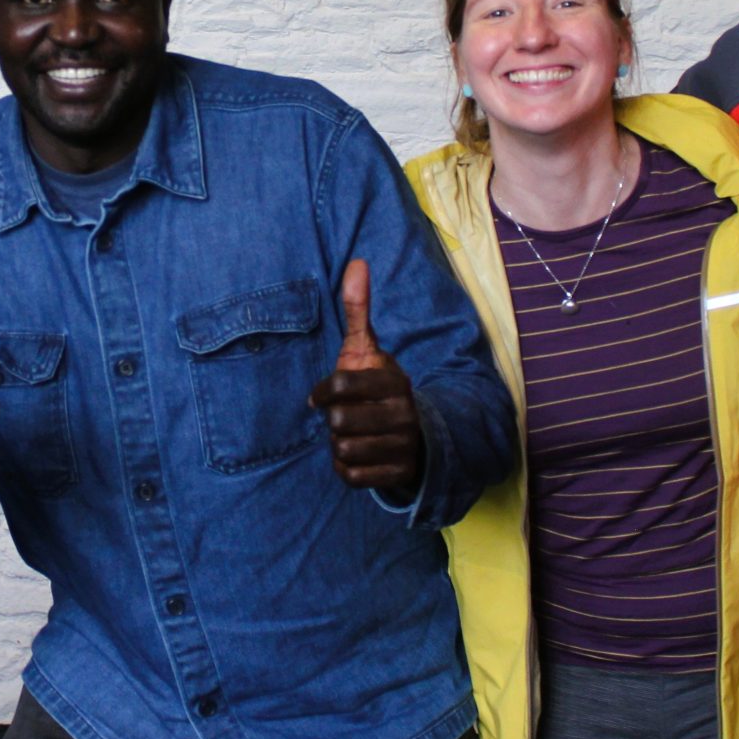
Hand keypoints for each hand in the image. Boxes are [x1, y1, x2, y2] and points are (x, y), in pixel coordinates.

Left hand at [308, 259, 425, 495]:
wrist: (417, 432)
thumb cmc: (378, 386)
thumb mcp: (368, 349)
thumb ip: (358, 311)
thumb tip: (357, 263)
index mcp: (395, 380)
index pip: (338, 386)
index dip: (321, 392)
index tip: (323, 395)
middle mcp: (404, 413)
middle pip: (338, 421)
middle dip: (333, 420)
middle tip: (344, 417)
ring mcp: (404, 446)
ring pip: (343, 449)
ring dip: (339, 443)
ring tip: (353, 434)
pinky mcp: (398, 474)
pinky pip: (351, 475)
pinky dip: (346, 467)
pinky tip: (358, 454)